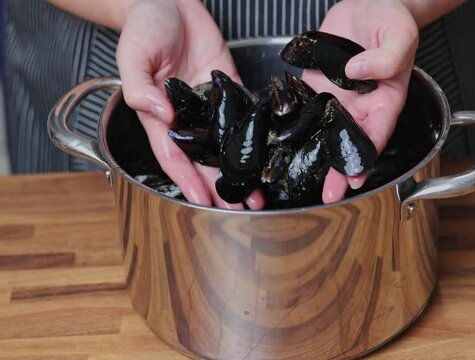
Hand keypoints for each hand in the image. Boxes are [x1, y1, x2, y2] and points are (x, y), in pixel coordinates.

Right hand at [116, 0, 263, 208]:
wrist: (168, 0)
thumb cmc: (143, 26)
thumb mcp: (132, 56)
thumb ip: (139, 87)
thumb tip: (160, 111)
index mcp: (160, 116)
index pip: (174, 156)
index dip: (187, 181)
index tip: (203, 202)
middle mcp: (188, 117)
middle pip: (205, 159)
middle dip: (221, 185)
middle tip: (241, 207)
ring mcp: (211, 105)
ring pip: (227, 144)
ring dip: (241, 168)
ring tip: (258, 191)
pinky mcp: (229, 88)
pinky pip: (244, 114)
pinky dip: (255, 135)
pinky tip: (269, 153)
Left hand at [302, 0, 418, 202]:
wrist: (368, 3)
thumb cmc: (391, 18)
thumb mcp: (399, 34)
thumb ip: (386, 56)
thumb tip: (356, 72)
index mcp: (385, 99)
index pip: (377, 134)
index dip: (366, 158)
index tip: (356, 179)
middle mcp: (361, 104)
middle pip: (348, 142)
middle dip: (339, 169)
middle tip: (329, 193)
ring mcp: (337, 97)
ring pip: (324, 131)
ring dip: (315, 154)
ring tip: (300, 175)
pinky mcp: (316, 86)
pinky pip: (305, 107)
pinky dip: (295, 125)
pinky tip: (282, 141)